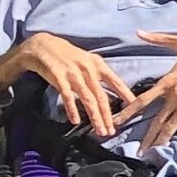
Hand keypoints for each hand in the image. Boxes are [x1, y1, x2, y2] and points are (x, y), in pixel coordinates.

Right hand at [0, 32, 138, 136]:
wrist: (42, 45)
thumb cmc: (66, 55)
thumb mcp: (87, 60)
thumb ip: (97, 74)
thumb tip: (109, 89)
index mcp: (98, 64)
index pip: (116, 81)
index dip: (125, 94)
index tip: (134, 106)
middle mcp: (88, 69)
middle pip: (101, 96)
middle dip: (107, 116)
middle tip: (112, 131)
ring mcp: (74, 74)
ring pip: (88, 99)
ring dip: (95, 117)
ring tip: (99, 131)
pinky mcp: (59, 78)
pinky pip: (67, 97)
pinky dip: (72, 109)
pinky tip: (75, 121)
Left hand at [117, 33, 176, 147]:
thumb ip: (159, 39)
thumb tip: (139, 32)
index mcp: (168, 83)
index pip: (143, 100)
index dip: (128, 113)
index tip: (116, 122)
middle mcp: (176, 98)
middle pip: (157, 121)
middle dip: (147, 138)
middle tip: (138, 151)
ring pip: (172, 128)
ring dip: (162, 141)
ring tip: (155, 151)